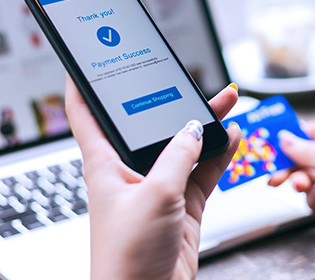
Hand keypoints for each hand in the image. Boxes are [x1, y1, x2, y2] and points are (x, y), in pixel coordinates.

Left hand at [65, 76, 240, 279]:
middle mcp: (129, 171)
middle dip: (169, 101)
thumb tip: (196, 129)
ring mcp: (157, 187)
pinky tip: (231, 137)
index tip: (86, 59)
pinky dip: (218, 155)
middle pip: (149, 125)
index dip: (83, 83)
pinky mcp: (180, 204)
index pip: (86, 113)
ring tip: (226, 102)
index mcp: (104, 163)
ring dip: (203, 126)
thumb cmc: (127, 255)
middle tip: (190, 79)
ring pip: (182, 146)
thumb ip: (179, 156)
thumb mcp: (155, 194)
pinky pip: (202, 170)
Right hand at [268, 121, 314, 248]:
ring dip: (299, 182)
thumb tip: (285, 138)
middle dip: (289, 165)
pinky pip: (313, 200)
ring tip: (300, 185)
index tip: (270, 141)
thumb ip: (310, 151)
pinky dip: (313, 199)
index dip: (291, 137)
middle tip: (274, 172)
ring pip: (306, 179)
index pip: (313, 133)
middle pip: (305, 158)